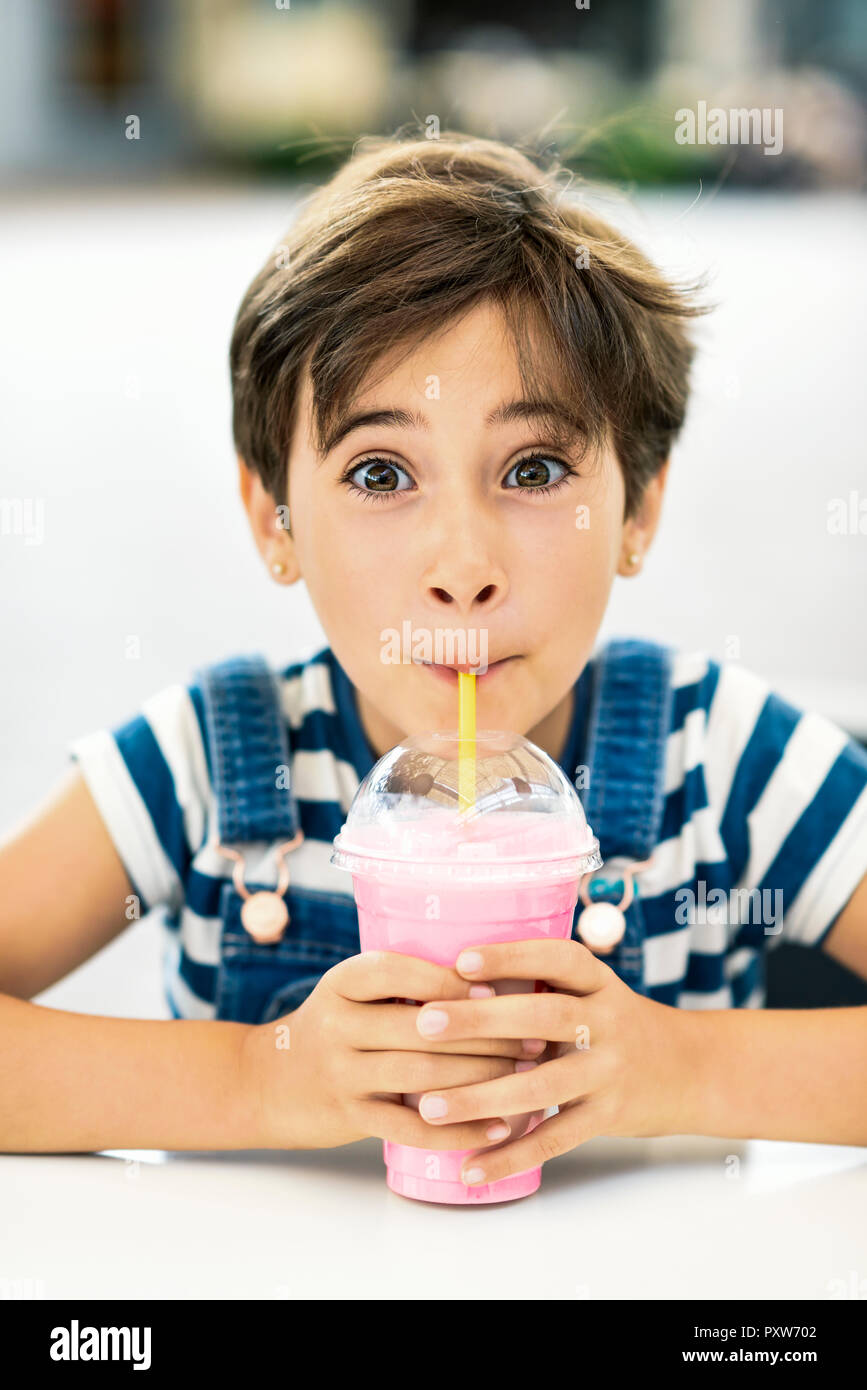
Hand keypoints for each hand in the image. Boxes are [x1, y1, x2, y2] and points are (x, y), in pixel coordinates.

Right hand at [240, 950, 535, 1150]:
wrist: (264, 1082)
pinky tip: (497, 1128)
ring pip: (423, 1076)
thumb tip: (495, 981)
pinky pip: (412, 1127)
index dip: (451, 980)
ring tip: (526, 1078)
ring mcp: (341, 1072)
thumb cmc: (333, 1029)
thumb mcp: (353, 994)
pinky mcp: (349, 1116)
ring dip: (482, 1079)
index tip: (499, 989)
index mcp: (343, 982)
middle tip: (534, 1039)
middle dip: (486, 1034)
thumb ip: (403, 986)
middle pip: (422, 1027)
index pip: (399, 971)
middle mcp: (337, 1023)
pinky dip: (460, 1129)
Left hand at [412, 938, 692, 1185]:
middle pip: (546, 1017)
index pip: (559, 959)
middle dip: (483, 1020)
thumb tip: (450, 977)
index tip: (461, 960)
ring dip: (483, 1096)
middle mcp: (608, 1022)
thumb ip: (542, 984)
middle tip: (425, 1022)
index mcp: (599, 983)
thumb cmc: (615, 1024)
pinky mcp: (608, 1117)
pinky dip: (510, 1156)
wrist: (691, 1070)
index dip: (513, 957)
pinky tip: (470, 1166)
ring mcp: (610, 1072)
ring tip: (429, 1105)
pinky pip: (555, 1139)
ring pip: (543, 1085)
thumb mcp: (593, 991)